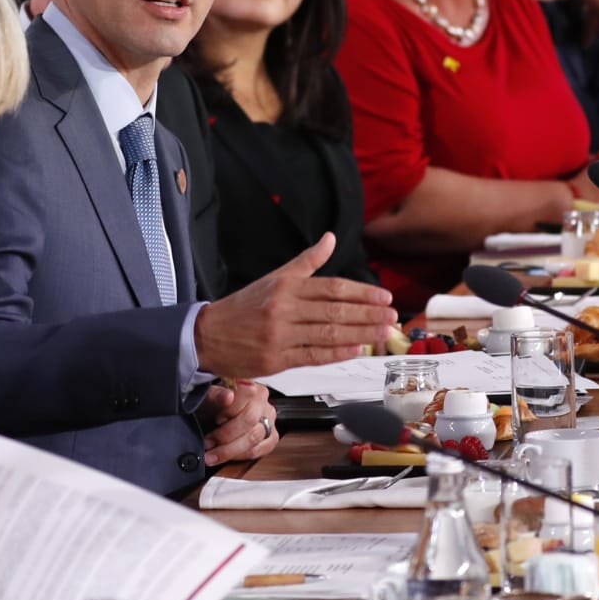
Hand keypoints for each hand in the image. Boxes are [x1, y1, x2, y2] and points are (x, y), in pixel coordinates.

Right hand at [193, 234, 397, 378]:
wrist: (207, 335)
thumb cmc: (243, 307)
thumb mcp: (274, 278)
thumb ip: (307, 261)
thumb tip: (331, 239)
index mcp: (286, 287)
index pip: (332, 287)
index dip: (361, 292)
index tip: (383, 297)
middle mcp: (284, 309)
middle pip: (334, 310)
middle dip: (368, 314)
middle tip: (391, 315)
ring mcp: (280, 336)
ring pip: (328, 334)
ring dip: (360, 334)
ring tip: (382, 332)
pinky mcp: (276, 360)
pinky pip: (313, 356)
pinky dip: (337, 353)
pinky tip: (356, 349)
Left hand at [199, 379, 277, 465]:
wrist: (213, 415)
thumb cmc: (212, 405)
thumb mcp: (207, 397)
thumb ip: (216, 394)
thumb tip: (228, 396)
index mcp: (250, 386)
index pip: (247, 396)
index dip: (229, 410)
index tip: (216, 419)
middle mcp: (262, 401)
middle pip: (250, 420)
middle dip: (226, 435)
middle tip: (208, 442)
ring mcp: (269, 419)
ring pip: (254, 438)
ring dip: (230, 450)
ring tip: (212, 453)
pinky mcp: (270, 436)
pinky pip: (261, 449)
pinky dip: (241, 455)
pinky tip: (228, 456)